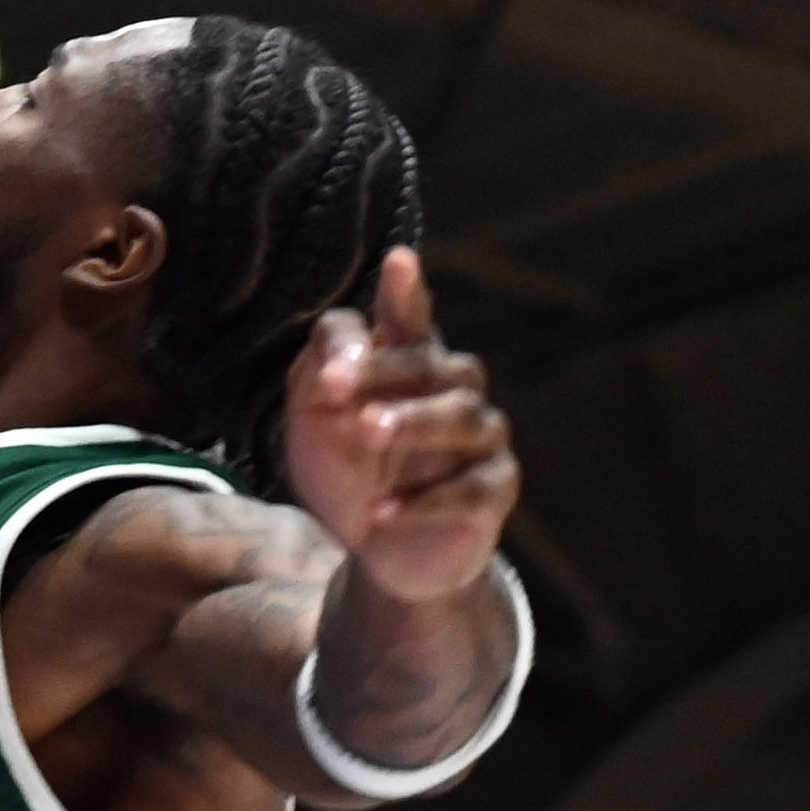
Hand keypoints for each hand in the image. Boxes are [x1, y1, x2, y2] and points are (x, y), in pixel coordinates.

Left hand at [281, 249, 516, 599]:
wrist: (373, 549)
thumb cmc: (346, 470)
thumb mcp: (314, 421)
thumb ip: (321, 370)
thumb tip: (345, 338)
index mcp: (407, 365)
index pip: (409, 321)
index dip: (406, 293)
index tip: (398, 260)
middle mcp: (453, 391)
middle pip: (433, 365)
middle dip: (385, 372)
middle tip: (336, 390)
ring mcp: (481, 440)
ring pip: (465, 417)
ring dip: (413, 422)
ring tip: (365, 433)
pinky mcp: (495, 490)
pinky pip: (473, 488)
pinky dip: (426, 500)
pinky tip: (381, 512)